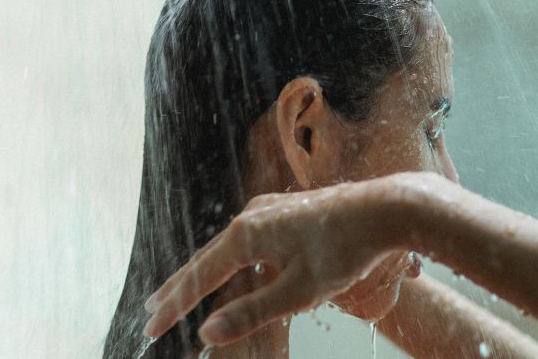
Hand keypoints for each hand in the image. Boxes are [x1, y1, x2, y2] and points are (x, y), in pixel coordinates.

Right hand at [141, 177, 409, 345]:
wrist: (386, 208)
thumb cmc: (345, 251)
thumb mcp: (298, 292)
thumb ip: (251, 312)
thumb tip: (208, 331)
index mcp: (247, 236)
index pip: (199, 277)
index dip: (174, 306)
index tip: (151, 327)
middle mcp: (250, 216)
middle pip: (204, 258)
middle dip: (178, 288)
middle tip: (152, 311)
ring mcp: (266, 209)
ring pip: (224, 246)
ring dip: (201, 271)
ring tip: (181, 290)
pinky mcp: (283, 210)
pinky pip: (244, 237)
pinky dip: (226, 258)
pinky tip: (229, 266)